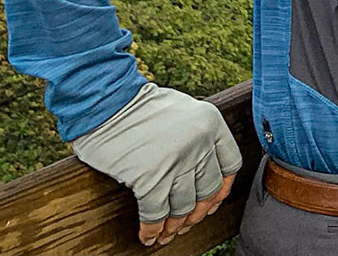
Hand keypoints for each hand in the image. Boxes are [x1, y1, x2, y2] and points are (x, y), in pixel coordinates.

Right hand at [69, 84, 242, 246]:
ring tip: (166, 233)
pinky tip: (148, 235)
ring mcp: (177, 161)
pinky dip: (152, 229)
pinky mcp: (150, 178)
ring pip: (184, 206)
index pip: (230, 164)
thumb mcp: (183, 110)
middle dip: (197, 212)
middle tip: (186, 223)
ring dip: (174, 225)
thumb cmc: (139, 106)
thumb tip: (199, 172)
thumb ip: (197, 135)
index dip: (221, 189)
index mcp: (211, 123)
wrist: (107, 102)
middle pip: (208, 189)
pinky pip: (156, 213)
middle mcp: (199, 143)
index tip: (212, 201)